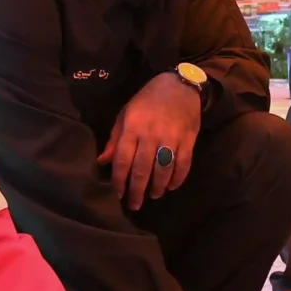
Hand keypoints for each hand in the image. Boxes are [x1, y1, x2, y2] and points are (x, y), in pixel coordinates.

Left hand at [98, 72, 201, 206]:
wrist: (179, 85)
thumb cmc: (148, 100)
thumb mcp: (126, 114)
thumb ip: (115, 139)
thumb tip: (102, 162)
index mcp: (132, 127)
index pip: (122, 160)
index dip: (119, 180)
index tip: (117, 194)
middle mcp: (151, 134)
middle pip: (142, 170)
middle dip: (136, 190)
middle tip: (134, 205)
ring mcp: (171, 138)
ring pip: (163, 170)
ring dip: (157, 187)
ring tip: (153, 195)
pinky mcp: (188, 140)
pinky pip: (183, 164)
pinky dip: (177, 178)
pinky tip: (171, 186)